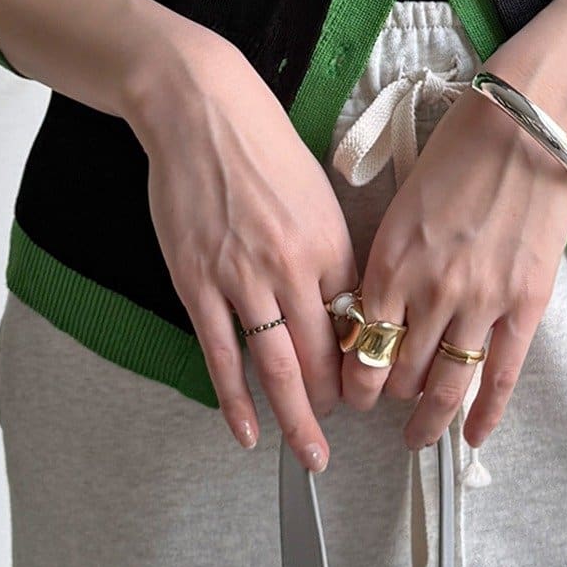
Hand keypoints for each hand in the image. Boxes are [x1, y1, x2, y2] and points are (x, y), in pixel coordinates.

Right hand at [124, 17, 357, 472]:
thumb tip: (343, 305)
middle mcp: (293, 265)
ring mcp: (242, 277)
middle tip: (339, 438)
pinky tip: (248, 431)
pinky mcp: (198, 282)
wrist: (201, 110)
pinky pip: (222, 354)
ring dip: (296, 418)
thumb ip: (330, 251)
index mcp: (331, 242)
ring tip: (310, 455)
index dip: (366, 364)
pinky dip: (235, 400)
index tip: (368, 388)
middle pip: (323, 355)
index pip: (359, 323)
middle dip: (335, 404)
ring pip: (277, 366)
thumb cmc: (261, 144)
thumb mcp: (316, 194)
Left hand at [340, 78, 566, 450]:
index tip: (351, 391)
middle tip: (384, 410)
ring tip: (418, 438)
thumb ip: (389, 261)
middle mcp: (428, 291)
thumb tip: (378, 308)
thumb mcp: (402, 205)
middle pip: (399, 371)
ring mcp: (480, 302)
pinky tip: (474, 437)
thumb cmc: (458, 152)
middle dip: (386, 398)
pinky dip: (486, 413)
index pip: (361, 344)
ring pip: (446, 383)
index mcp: (389, 263)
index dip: (352, 378)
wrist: (522, 125)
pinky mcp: (525, 304)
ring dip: (428, 419)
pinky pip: (501, 375)